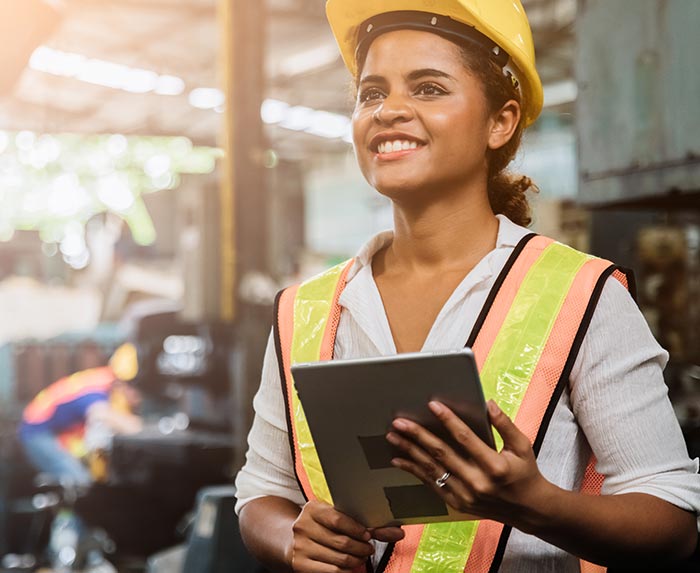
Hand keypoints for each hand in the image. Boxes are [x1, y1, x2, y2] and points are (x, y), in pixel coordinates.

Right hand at [288, 500, 402, 572]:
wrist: (291, 540)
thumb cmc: (323, 526)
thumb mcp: (337, 517)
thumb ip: (366, 524)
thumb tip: (399, 532)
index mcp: (313, 509)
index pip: (338, 519)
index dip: (357, 529)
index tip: (369, 535)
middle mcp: (303, 526)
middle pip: (341, 542)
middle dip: (361, 548)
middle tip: (369, 548)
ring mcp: (300, 547)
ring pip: (339, 559)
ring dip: (356, 560)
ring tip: (361, 556)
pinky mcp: (300, 565)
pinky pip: (332, 572)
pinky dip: (347, 571)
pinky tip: (351, 567)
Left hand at [386, 400, 551, 528]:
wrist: (528, 510)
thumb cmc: (525, 473)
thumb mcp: (522, 446)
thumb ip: (505, 425)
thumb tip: (488, 404)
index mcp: (495, 467)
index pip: (466, 439)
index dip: (448, 420)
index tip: (432, 405)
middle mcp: (477, 483)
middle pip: (441, 454)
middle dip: (418, 436)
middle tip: (400, 422)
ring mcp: (465, 496)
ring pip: (431, 470)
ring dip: (409, 452)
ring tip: (393, 436)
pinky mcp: (457, 503)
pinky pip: (431, 484)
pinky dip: (413, 471)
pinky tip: (399, 460)